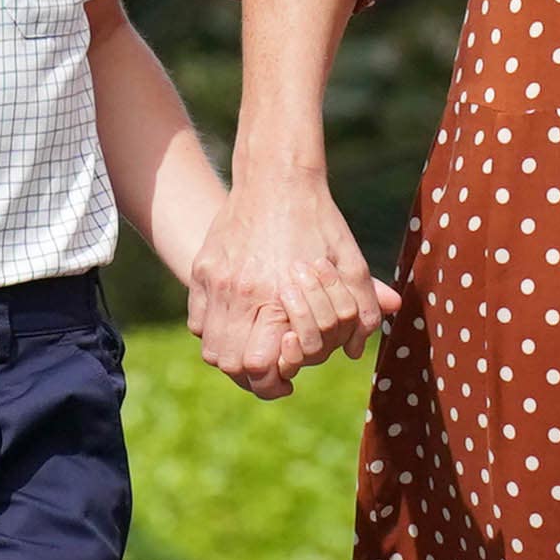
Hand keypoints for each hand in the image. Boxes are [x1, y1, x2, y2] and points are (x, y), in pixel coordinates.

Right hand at [191, 168, 394, 399]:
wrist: (276, 178)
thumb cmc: (319, 221)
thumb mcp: (350, 261)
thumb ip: (360, 307)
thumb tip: (355, 352)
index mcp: (275, 294)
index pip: (260, 365)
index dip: (273, 381)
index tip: (288, 381)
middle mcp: (239, 292)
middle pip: (231, 364)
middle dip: (253, 375)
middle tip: (274, 372)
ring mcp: (214, 282)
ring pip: (211, 347)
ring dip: (234, 356)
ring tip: (259, 350)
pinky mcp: (202, 270)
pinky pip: (199, 321)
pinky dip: (217, 333)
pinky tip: (242, 324)